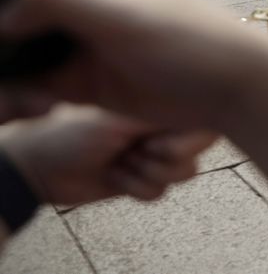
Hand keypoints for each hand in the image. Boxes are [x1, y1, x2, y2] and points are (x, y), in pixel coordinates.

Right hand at [0, 0, 267, 189]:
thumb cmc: (194, 40)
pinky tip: (33, 106)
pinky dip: (15, 93)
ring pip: (8, 40)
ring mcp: (72, 36)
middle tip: (3, 43)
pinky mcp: (73, 77)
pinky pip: (24, 81)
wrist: (232, 91)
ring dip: (3, 63)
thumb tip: (4, 10)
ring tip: (29, 92)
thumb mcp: (127, 13)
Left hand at [0, 105, 213, 204]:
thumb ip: (165, 117)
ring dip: (148, 174)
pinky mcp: (142, 177)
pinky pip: (161, 192)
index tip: (158, 142)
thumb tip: (204, 112)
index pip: (202, 115)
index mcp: (160, 99)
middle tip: (137, 151)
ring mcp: (153, 151)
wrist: (39, 167)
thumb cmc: (73, 133)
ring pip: (184, 173)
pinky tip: (114, 176)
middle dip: (166, 159)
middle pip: (198, 148)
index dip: (190, 137)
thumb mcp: (122, 120)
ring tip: (121, 162)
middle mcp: (162, 123)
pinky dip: (136, 188)